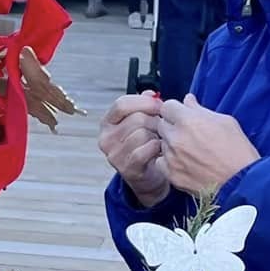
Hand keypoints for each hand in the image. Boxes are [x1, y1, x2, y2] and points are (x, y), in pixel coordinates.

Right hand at [99, 90, 169, 207]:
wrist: (147, 177)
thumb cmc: (144, 146)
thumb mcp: (141, 123)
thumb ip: (144, 106)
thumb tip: (151, 93)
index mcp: (107, 123)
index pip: (122, 104)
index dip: (144, 102)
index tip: (159, 105)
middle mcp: (106, 138)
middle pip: (136, 118)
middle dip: (155, 120)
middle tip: (163, 127)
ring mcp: (114, 155)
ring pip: (142, 133)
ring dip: (157, 135)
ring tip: (160, 140)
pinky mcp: (126, 168)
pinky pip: (146, 150)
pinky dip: (157, 148)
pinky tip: (160, 150)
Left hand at [157, 93, 259, 194]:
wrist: (241, 182)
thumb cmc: (238, 151)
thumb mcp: (225, 121)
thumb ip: (201, 110)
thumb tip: (188, 101)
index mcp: (188, 121)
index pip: (167, 107)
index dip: (175, 110)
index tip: (182, 115)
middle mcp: (176, 138)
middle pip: (162, 124)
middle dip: (172, 126)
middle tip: (188, 133)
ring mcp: (172, 157)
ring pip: (162, 144)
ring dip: (171, 144)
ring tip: (191, 151)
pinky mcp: (171, 174)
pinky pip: (162, 162)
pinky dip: (170, 161)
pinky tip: (185, 163)